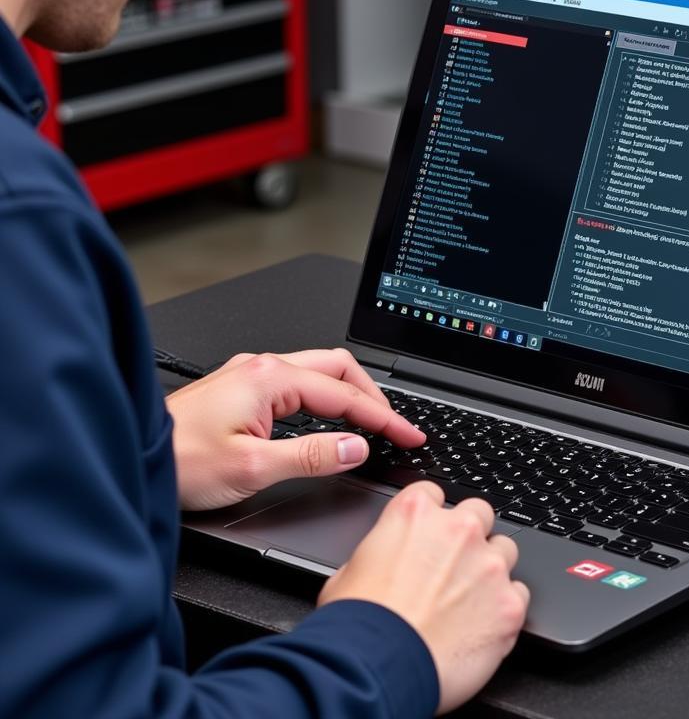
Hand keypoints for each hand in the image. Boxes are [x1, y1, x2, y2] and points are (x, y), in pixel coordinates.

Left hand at [166, 349, 424, 510]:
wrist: (133, 460)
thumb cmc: (178, 463)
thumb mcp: (252, 468)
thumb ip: (312, 456)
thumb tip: (356, 447)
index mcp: (269, 378)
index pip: (344, 394)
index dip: (383, 417)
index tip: (409, 435)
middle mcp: (260, 367)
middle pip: (337, 368)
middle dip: (373, 395)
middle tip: (396, 426)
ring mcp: (249, 375)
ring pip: (317, 372)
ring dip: (348, 394)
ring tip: (371, 422)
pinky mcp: (239, 389)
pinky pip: (297, 383)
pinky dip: (324, 399)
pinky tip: (327, 418)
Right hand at [319, 482, 528, 713]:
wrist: (377, 668)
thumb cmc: (357, 624)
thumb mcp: (349, 570)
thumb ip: (381, 550)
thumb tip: (385, 559)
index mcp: (416, 514)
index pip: (434, 494)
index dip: (431, 517)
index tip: (429, 534)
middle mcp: (459, 530)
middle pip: (479, 514)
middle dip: (469, 535)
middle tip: (454, 565)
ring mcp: (489, 566)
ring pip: (505, 551)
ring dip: (490, 569)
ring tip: (469, 598)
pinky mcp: (509, 605)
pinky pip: (520, 594)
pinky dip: (505, 606)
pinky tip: (484, 623)